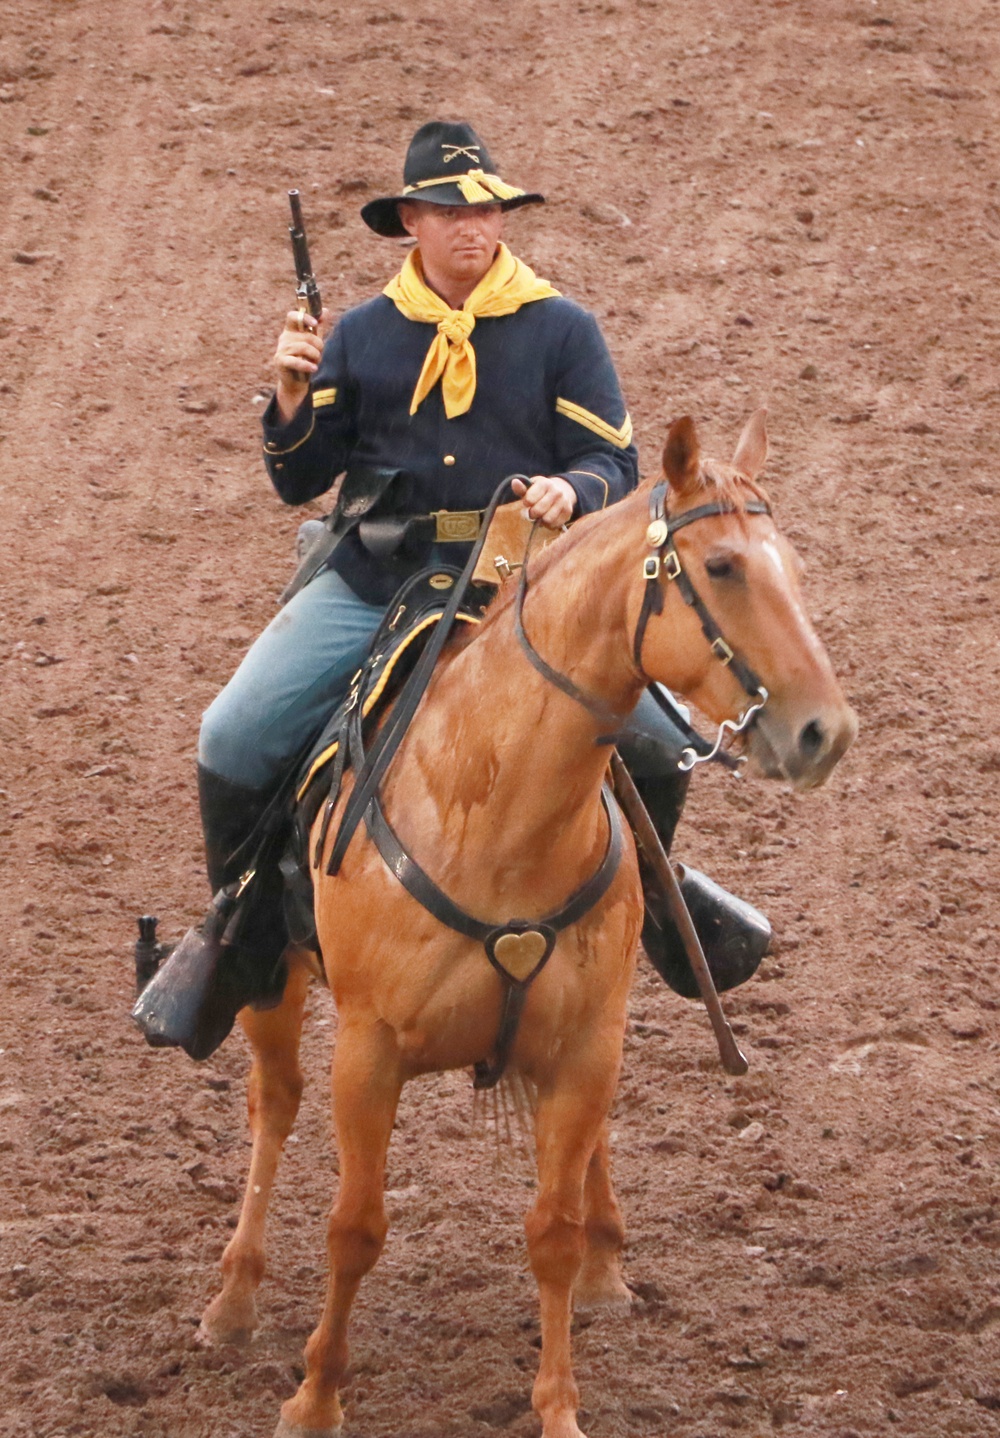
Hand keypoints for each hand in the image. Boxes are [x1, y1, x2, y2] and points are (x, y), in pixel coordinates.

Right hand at [273, 306, 329, 421]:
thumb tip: (326, 311)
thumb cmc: (305, 359)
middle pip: (305, 335)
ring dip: (315, 355)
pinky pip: (296, 361)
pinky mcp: (280, 361)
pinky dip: (307, 365)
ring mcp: (281, 349)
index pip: (292, 316)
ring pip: (303, 347)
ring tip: (317, 362)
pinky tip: (313, 368)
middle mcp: (284, 338)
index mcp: (291, 330)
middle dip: (318, 345)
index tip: (315, 323)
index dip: (304, 317)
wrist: (296, 381)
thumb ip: (318, 327)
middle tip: (320, 353)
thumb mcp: (313, 342)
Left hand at [511, 475, 576, 528]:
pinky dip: (549, 524)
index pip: (529, 500)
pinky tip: (548, 517)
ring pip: (547, 519)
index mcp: (545, 483)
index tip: (527, 502)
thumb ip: (521, 488)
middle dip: (532, 514)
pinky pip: (554, 524)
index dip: (526, 504)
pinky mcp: (568, 512)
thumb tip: (514, 482)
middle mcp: (557, 492)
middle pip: (538, 511)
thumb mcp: (531, 487)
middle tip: (532, 512)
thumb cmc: (541, 491)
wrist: (563, 490)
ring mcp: (564, 502)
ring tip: (541, 515)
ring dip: (541, 520)